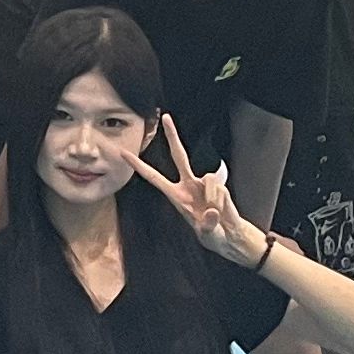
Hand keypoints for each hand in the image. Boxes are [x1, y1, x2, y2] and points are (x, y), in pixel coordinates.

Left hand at [132, 111, 269, 267]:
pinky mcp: (219, 184)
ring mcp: (203, 183)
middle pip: (178, 155)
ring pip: (208, 180)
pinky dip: (221, 200)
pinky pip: (219, 187)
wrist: (230, 236)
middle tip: (165, 117)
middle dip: (173, 136)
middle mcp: (188, 185)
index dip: (139, 166)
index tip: (124, 153)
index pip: (153, 177)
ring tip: (215, 214)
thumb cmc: (213, 235)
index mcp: (175, 196)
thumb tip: (211, 211)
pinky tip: (222, 209)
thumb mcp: (207, 235)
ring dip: (214, 200)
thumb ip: (207, 225)